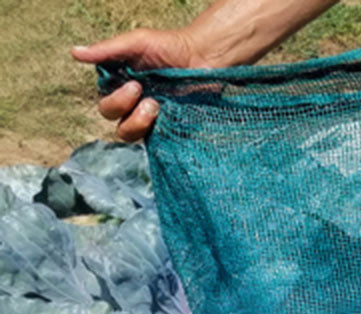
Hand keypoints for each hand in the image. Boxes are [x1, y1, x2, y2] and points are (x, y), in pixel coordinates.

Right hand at [71, 29, 202, 140]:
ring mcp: (149, 118)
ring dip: (139, 123)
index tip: (135, 85)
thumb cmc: (170, 46)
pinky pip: (154, 140)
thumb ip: (108, 51)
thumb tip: (75, 53)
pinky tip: (166, 118)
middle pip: (113, 121)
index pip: (105, 104)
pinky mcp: (166, 127)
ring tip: (157, 106)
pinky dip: (156, 132)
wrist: (203, 58)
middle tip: (147, 95)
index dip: (116, 100)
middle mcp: (131, 104)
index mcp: (119, 85)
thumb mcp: (137, 43)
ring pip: (129, 134)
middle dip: (126, 110)